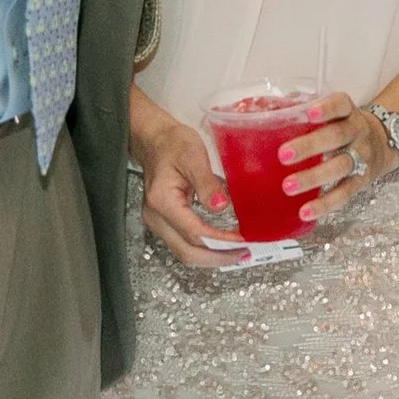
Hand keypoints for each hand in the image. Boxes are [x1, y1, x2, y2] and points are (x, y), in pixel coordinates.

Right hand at [128, 85, 242, 267]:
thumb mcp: (193, 155)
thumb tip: (221, 207)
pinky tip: (222, 244)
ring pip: (184, 252)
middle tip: (244, 253)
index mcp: (162, 201)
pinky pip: (184, 243)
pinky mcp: (164, 222)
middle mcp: (156, 217)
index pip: (194, 232)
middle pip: (187, 252)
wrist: (155, 140)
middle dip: (217, 257)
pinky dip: (204, 247)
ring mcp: (158, 222)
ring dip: (211, 256)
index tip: (242, 240)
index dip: (220, 241)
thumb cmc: (173, 144)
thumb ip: (207, 183)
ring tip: (237, 251)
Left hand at [274, 90, 397, 225]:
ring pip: (340, 166)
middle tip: (283, 155)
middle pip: (336, 136)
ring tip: (288, 186)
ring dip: (313, 177)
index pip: (341, 104)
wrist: (384, 144)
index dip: (327, 108)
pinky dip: (325, 204)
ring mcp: (362, 157)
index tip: (310, 112)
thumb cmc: (343, 126)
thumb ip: (302, 110)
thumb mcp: (332, 113)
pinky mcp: (361, 181)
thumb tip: (260, 109)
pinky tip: (305, 210)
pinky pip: (344, 193)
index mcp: (347, 112)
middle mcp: (357, 132)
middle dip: (310, 146)